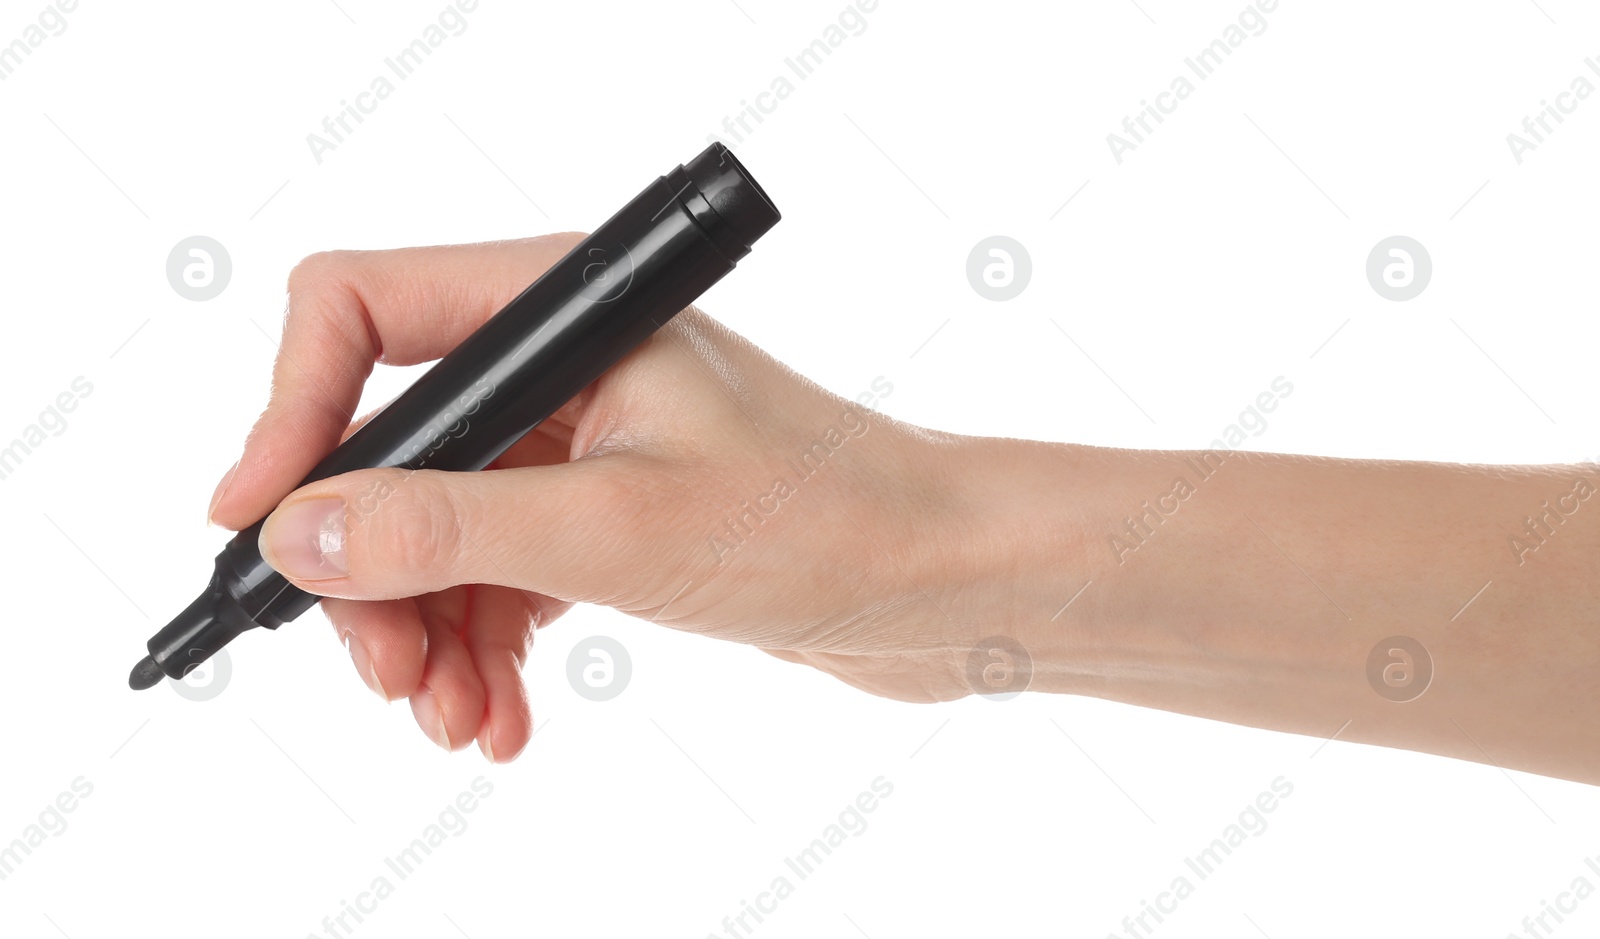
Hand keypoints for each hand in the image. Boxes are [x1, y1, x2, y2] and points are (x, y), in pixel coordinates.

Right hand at [208, 236, 986, 762]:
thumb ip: (448, 528)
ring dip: (428, 629)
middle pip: (394, 445)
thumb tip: (300, 532)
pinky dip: (487, 643)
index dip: (290, 412)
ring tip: (451, 721)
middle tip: (383, 676)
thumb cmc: (824, 519)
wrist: (943, 581)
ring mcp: (586, 437)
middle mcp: (566, 359)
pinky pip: (503, 571)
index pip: (362, 313)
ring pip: (442, 525)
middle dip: (371, 569)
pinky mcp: (609, 510)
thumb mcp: (615, 528)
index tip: (255, 525)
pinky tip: (499, 718)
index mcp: (566, 309)